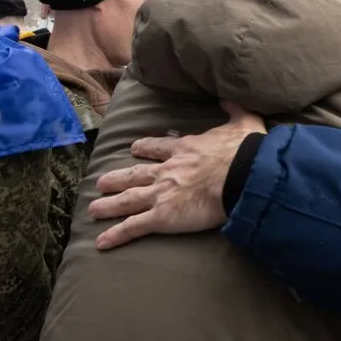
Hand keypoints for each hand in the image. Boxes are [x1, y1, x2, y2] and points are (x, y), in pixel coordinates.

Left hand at [89, 101, 265, 250]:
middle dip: (118, 179)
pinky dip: (117, 234)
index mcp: (185, 150)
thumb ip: (235, 110)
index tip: (135, 148)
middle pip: (136, 175)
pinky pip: (134, 226)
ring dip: (110, 205)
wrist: (242, 175)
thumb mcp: (244, 122)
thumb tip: (230, 97)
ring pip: (129, 200)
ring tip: (94, 208)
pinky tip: (101, 242)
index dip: (146, 148)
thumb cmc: (245, 151)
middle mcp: (167, 171)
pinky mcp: (162, 216)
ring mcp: (162, 194)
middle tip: (102, 182)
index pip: (160, 148)